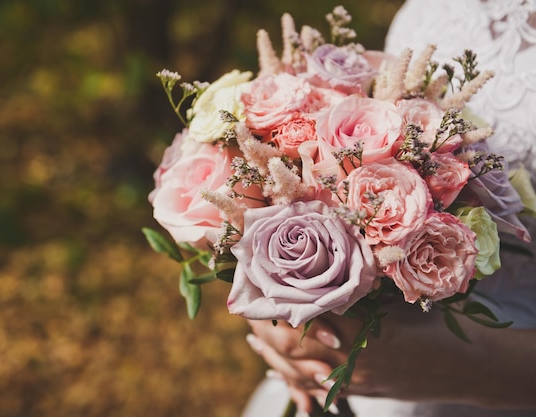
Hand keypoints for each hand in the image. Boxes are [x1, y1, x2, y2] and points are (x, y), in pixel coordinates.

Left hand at [247, 303, 535, 411]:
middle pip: (293, 347)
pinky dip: (295, 379)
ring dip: (273, 357)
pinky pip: (317, 389)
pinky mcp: (357, 391)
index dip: (276, 303)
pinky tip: (280, 370)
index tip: (257, 290)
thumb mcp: (392, 296)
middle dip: (266, 330)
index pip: (302, 315)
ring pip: (300, 371)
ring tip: (255, 342)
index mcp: (357, 327)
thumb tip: (314, 265)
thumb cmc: (428, 321)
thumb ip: (355, 287)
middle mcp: (348, 357)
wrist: (460, 364)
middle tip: (248, 314)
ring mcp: (351, 379)